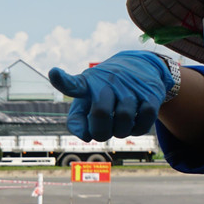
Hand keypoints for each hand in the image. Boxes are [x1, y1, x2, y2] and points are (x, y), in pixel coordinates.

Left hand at [48, 50, 174, 140]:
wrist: (139, 67)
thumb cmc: (104, 90)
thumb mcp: (86, 100)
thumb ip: (77, 120)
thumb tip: (85, 136)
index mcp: (88, 83)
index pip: (73, 83)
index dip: (62, 80)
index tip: (53, 73)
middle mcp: (108, 81)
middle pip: (101, 113)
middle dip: (100, 132)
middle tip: (102, 132)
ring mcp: (130, 86)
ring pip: (124, 119)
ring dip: (120, 132)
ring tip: (119, 125)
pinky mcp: (150, 93)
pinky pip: (144, 121)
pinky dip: (137, 129)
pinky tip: (134, 122)